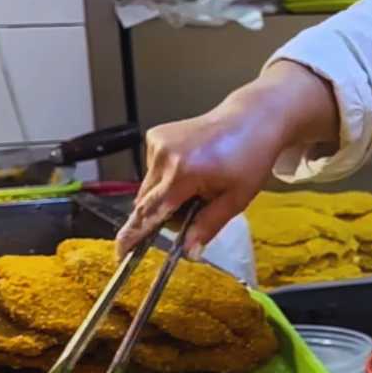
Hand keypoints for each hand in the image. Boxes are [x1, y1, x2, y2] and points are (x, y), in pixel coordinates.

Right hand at [118, 61, 338, 254]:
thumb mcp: (236, 198)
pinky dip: (166, 178)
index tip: (121, 253)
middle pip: (147, 202)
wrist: (251, 119)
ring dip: (166, 196)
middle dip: (163, 214)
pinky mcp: (155, 136)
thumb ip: (208, 225)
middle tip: (193, 210)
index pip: (151, 212)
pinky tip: (191, 168)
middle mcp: (164, 156)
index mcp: (183, 173)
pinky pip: (152, 170)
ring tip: (198, 185)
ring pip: (148, 187)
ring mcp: (157, 143)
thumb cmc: (249, 159)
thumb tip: (189, 252)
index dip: (135, 234)